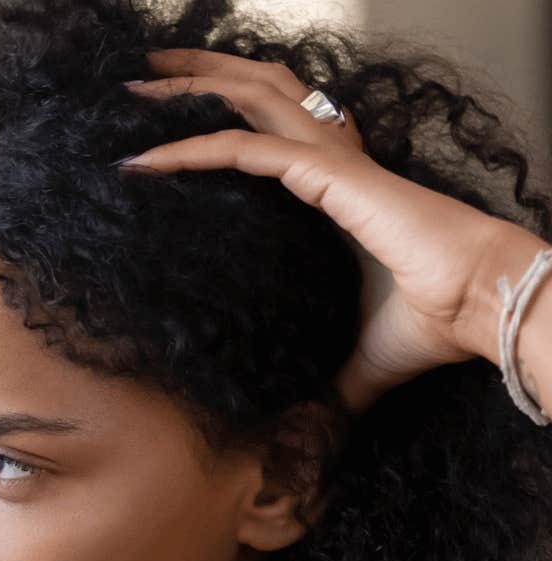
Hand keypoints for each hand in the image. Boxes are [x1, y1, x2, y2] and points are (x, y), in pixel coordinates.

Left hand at [122, 49, 541, 411]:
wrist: (484, 308)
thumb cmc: (440, 322)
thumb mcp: (360, 356)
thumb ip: (330, 381)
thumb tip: (308, 425)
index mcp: (340, 188)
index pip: (270, 135)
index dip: (219, 124)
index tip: (162, 140)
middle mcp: (334, 162)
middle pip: (258, 95)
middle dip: (200, 78)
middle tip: (142, 78)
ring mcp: (332, 162)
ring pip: (250, 99)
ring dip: (190, 88)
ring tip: (135, 87)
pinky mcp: (330, 175)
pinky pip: (245, 149)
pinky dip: (191, 149)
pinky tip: (144, 162)